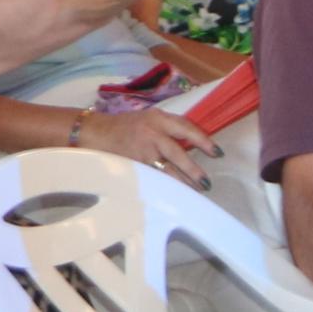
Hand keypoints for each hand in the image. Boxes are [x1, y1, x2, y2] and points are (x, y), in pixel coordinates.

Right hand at [80, 107, 213, 183]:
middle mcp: (151, 132)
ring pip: (167, 169)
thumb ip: (168, 128)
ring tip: (196, 191)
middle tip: (207, 181)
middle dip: (194, 169)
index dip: (203, 140)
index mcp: (158, 118)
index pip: (186, 128)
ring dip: (182, 182)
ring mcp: (142, 150)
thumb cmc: (124, 126)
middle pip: (178, 152)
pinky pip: (154, 178)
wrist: (95, 132)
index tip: (217, 152)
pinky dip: (165, 186)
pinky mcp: (133, 165)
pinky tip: (175, 193)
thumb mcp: (148, 119)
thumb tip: (191, 143)